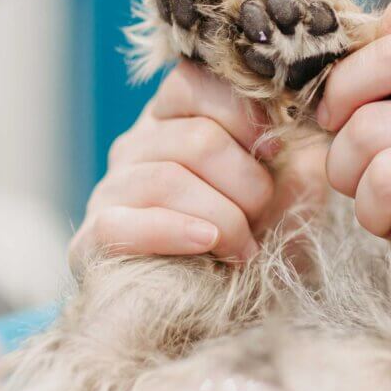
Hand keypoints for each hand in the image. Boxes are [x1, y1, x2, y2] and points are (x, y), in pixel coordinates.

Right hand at [70, 61, 282, 270]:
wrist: (243, 307)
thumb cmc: (269, 233)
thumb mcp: (296, 179)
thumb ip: (297, 139)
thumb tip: (294, 111)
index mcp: (179, 116)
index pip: (195, 83)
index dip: (243, 115)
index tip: (274, 153)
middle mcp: (139, 143)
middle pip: (195, 140)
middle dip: (246, 183)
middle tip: (265, 214)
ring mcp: (112, 189)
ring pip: (166, 180)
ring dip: (223, 217)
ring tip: (246, 246)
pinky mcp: (93, 239)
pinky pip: (120, 224)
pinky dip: (171, 232)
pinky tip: (207, 244)